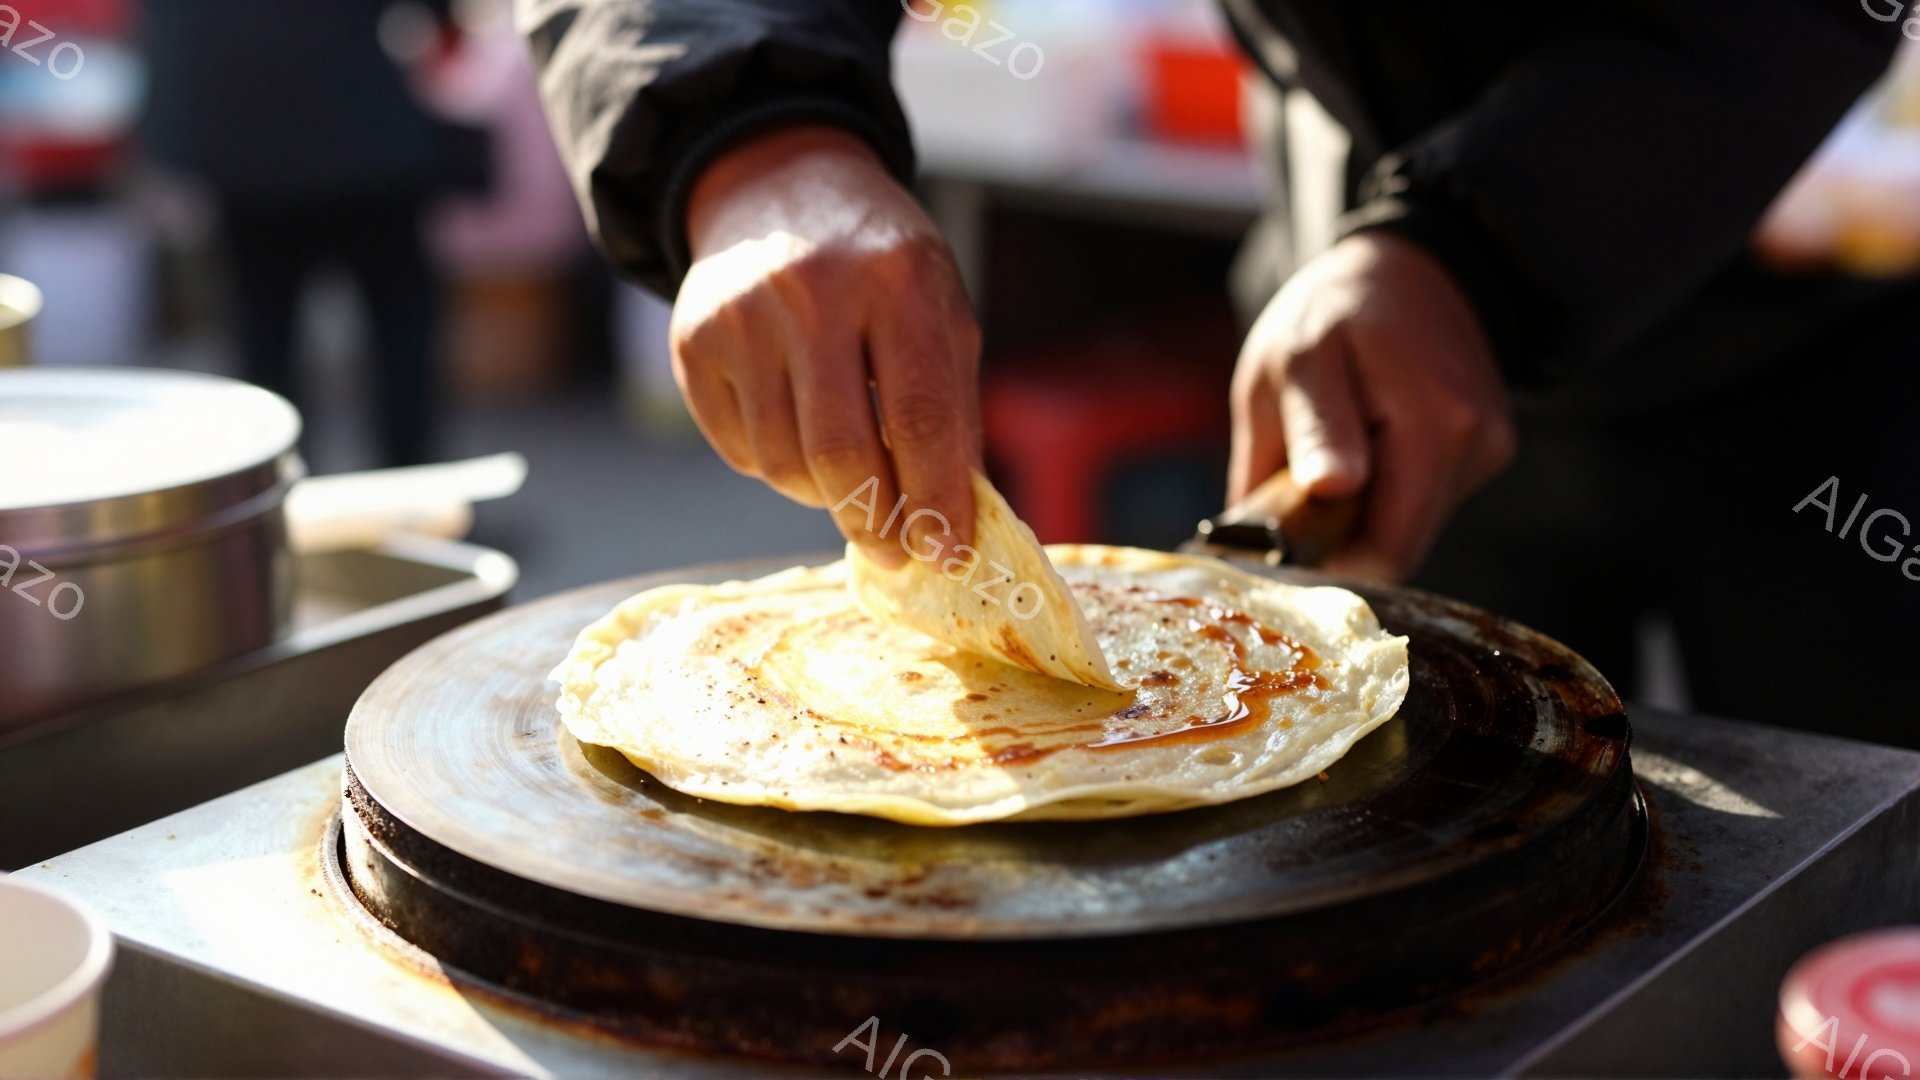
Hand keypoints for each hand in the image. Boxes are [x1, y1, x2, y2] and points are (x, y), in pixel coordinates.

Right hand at [674, 124, 980, 567]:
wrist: (778, 187)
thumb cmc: (880, 265)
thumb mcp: (940, 309)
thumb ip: (952, 409)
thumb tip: (954, 518)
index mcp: (896, 279)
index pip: (919, 417)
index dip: (936, 499)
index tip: (948, 554)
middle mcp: (810, 291)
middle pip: (841, 452)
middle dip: (874, 520)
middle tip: (893, 549)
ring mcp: (740, 316)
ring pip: (783, 463)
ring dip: (824, 495)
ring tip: (850, 476)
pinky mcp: (692, 342)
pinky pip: (739, 450)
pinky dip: (776, 466)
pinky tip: (798, 430)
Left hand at [1228, 232, 1516, 580]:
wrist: (1403, 264)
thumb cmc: (1332, 311)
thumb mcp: (1296, 361)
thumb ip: (1305, 440)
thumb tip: (1297, 527)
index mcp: (1434, 423)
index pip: (1387, 551)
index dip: (1327, 561)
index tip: (1279, 542)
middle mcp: (1478, 441)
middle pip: (1403, 545)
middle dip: (1343, 536)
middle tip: (1293, 498)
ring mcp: (1489, 447)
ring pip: (1413, 525)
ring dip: (1364, 511)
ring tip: (1332, 454)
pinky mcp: (1489, 449)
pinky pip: (1426, 499)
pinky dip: (1388, 490)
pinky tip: (1368, 443)